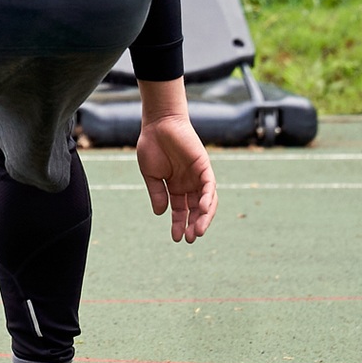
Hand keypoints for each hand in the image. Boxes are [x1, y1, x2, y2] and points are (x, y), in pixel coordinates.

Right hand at [134, 78, 218, 242]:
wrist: (158, 124)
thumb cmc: (152, 145)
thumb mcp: (151, 175)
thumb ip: (157, 193)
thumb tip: (160, 213)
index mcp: (176, 187)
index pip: (181, 210)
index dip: (179, 224)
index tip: (175, 238)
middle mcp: (190, 183)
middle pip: (196, 209)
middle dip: (193, 224)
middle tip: (189, 238)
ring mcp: (198, 175)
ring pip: (207, 201)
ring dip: (204, 216)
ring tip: (197, 231)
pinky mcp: (204, 166)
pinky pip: (210, 185)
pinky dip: (208, 198)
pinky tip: (203, 209)